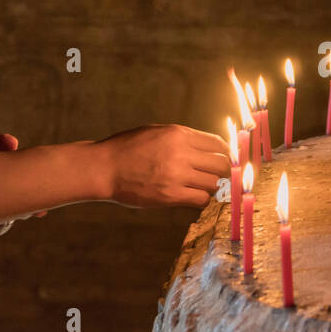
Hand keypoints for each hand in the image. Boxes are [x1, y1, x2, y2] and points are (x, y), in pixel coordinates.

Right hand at [95, 124, 229, 207]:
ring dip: (210, 185)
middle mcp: (181, 153)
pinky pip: (201, 198)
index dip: (225, 153)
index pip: (219, 144)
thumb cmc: (127, 149)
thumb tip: (207, 148)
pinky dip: (200, 198)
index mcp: (179, 134)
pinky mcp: (170, 195)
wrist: (105, 168)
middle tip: (214, 175)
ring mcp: (176, 175)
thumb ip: (182, 138)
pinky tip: (190, 195)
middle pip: (222, 164)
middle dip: (222, 170)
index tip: (223, 160)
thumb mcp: (156, 132)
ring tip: (198, 185)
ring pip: (214, 183)